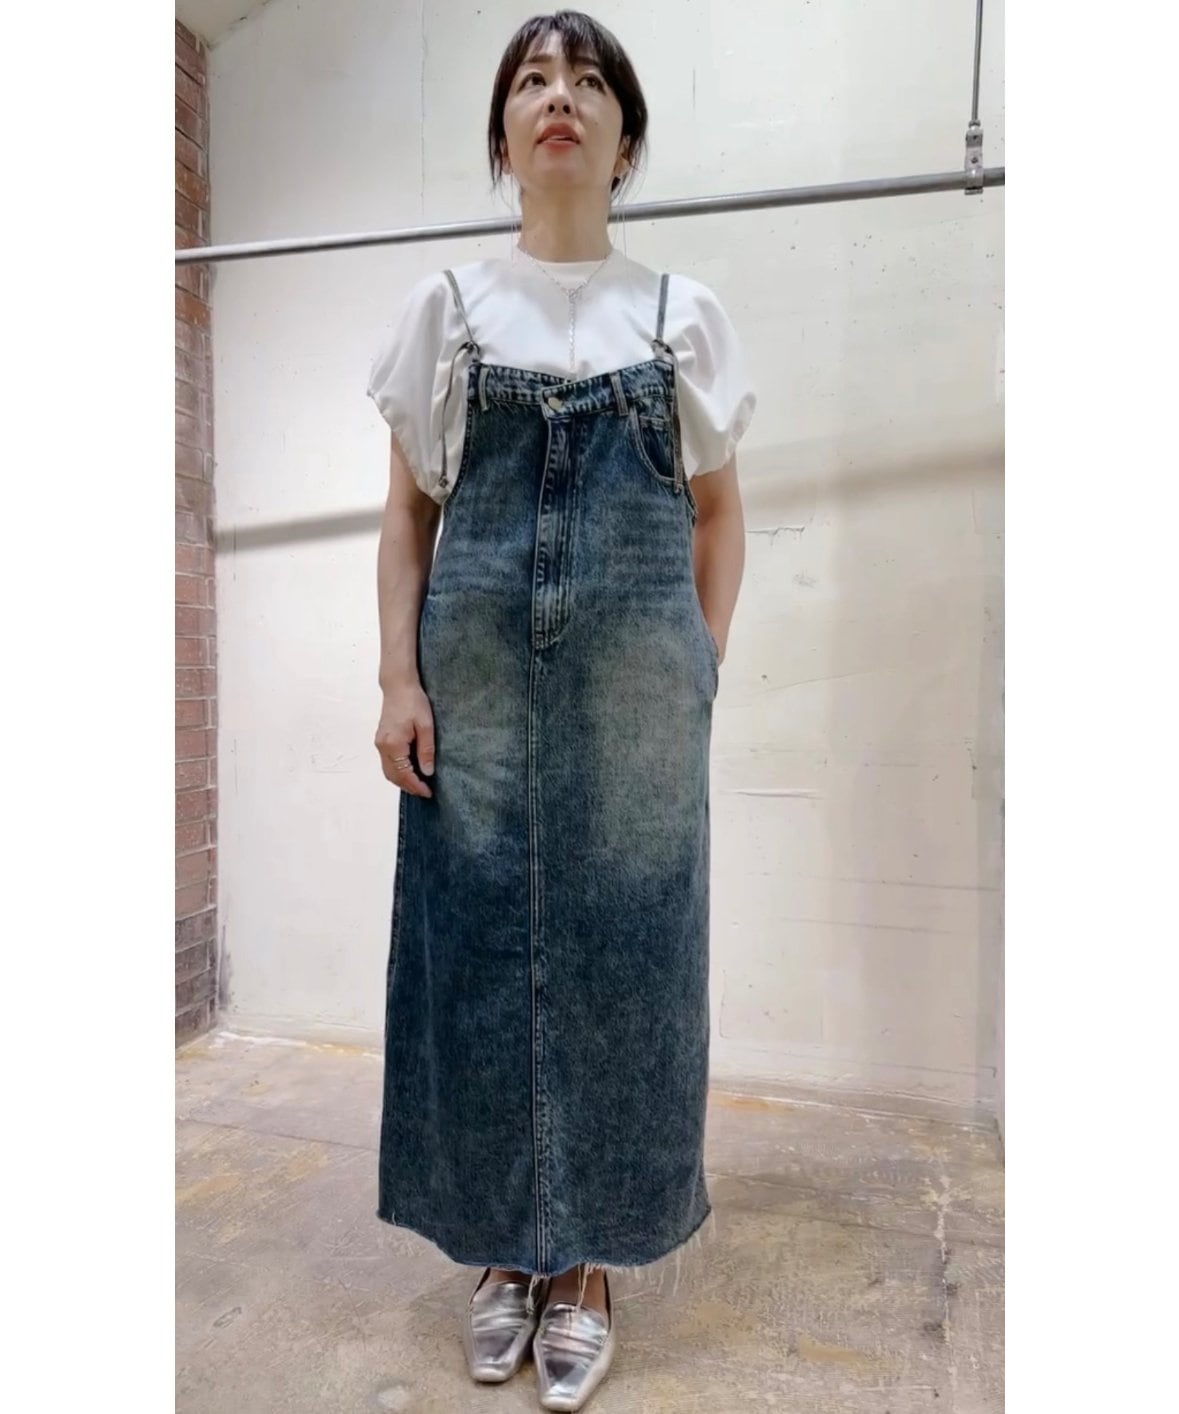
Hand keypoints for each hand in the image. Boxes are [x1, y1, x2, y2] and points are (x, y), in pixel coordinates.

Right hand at [375, 682, 435, 797]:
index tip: (428, 792)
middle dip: (408, 787)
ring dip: (402, 780)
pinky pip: (387, 763)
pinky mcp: (381, 740)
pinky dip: (397, 771)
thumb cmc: (413, 702)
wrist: (398, 686)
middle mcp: (382, 747)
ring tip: (418, 784)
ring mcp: (379, 744)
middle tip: (424, 791)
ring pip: (388, 771)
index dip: (416, 786)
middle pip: (393, 776)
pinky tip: (410, 771)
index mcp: (393, 744)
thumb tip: (427, 772)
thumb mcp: (426, 726)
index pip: (404, 774)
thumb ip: (426, 750)